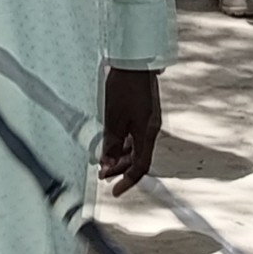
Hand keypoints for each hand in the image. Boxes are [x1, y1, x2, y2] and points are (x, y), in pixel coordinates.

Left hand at [97, 67, 161, 194]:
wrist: (133, 62)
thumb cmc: (123, 87)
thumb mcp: (113, 118)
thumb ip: (111, 143)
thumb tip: (106, 165)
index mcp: (147, 133)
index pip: (141, 167)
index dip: (128, 181)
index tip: (115, 191)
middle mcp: (150, 129)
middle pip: (138, 158)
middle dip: (120, 169)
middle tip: (102, 175)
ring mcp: (147, 121)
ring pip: (135, 147)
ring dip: (119, 156)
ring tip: (102, 161)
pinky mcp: (142, 113)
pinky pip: (133, 135)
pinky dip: (121, 143)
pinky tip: (109, 144)